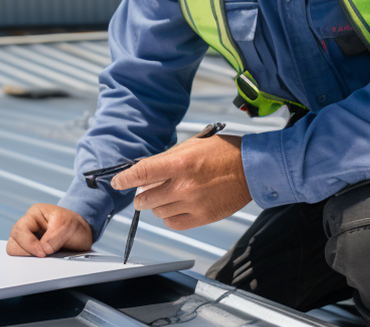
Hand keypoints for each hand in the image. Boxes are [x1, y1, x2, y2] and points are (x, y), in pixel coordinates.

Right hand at [6, 203, 92, 256]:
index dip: (29, 244)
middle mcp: (28, 227)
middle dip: (28, 252)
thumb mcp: (68, 225)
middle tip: (44, 255)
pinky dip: (33, 263)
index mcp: (34, 215)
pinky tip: (45, 261)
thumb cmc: (74, 225)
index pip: (20, 230)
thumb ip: (55, 237)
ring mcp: (29, 240)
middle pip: (13, 243)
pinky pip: (25, 260)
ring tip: (47, 257)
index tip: (43, 252)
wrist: (82, 234)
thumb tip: (43, 249)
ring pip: (16, 253)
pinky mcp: (32, 252)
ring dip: (30, 258)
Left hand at [110, 132, 251, 229]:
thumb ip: (166, 160)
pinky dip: (169, 217)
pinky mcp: (202, 217)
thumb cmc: (223, 153)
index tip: (117, 182)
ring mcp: (193, 204)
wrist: (252, 169)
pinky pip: (173, 223)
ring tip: (168, 196)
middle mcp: (184, 186)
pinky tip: (175, 207)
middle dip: (140, 195)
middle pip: (145, 198)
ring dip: (157, 205)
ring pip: (158, 212)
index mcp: (180, 163)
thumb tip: (144, 173)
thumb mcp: (191, 146)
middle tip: (145, 191)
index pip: (141, 174)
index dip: (124, 179)